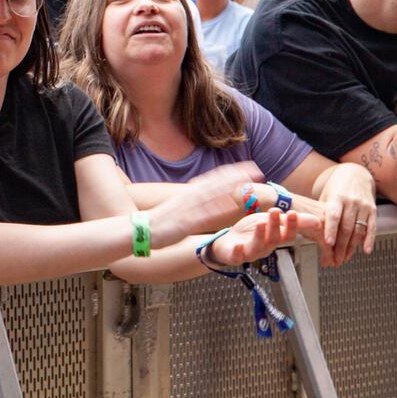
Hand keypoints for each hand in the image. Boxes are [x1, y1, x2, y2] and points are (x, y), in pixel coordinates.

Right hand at [146, 161, 262, 242]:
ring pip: (213, 195)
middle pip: (216, 183)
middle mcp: (190, 197)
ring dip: (232, 188)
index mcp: (188, 194)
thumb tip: (204, 195)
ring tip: (249, 183)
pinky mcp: (185, 222)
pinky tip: (232, 205)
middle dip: (236, 175)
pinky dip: (219, 208)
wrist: (140, 230)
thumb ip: (192, 201)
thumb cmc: (159, 222)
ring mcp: (188, 209)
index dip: (231, 172)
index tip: (247, 167)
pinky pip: (205, 214)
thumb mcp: (178, 207)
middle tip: (256, 170)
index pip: (213, 179)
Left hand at [209, 208, 321, 266]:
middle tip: (275, 211)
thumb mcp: (274, 223)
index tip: (293, 213)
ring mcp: (250, 252)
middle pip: (273, 239)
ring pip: (257, 246)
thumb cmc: (254, 232)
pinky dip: (237, 252)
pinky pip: (237, 256)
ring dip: (260, 235)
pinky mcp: (234, 255)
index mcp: (275, 239)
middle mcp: (265, 248)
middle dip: (275, 226)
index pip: (287, 235)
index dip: (291, 226)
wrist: (230, 242)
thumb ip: (293, 222)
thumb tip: (318, 221)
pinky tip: (238, 246)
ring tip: (261, 223)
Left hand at [317, 164, 376, 267]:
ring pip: (358, 230)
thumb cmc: (336, 188)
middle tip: (336, 260)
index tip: (328, 242)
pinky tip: (365, 251)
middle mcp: (351, 202)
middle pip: (346, 227)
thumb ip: (320, 213)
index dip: (331, 229)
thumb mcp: (325, 196)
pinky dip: (369, 240)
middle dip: (341, 246)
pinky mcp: (373, 210)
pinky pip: (372, 227)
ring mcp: (363, 206)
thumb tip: (306, 232)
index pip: (333, 215)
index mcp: (337, 197)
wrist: (356, 174)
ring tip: (345, 259)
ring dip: (352, 247)